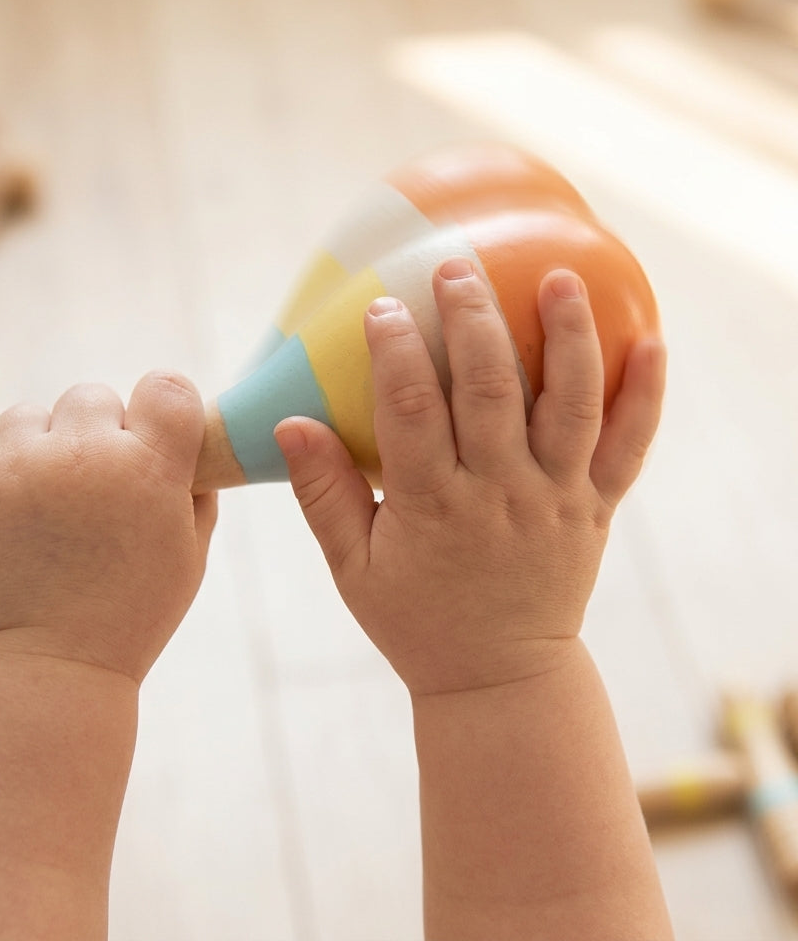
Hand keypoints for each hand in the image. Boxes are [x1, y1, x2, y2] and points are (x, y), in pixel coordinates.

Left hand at [0, 373, 217, 682]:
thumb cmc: (130, 614)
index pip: (166, 387)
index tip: (151, 434)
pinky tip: (1, 506)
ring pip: (28, 416)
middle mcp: (81, 455)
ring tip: (41, 503)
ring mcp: (15, 467)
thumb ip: (193, 490)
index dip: (161, 408)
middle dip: (96, 432)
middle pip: (92, 395)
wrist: (47, 668)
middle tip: (92, 486)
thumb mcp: (189, 555)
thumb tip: (185, 448)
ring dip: (37, 447)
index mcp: (148, 468)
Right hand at [275, 260, 664, 695]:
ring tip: (561, 276)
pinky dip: (644, 395)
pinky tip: (653, 341)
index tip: (383, 306)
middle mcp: (500, 495)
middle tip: (458, 266)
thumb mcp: (352, 567)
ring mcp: (556, 500)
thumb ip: (322, 494)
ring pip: (568, 407)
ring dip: (568, 338)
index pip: (411, 414)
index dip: (396, 354)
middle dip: (474, 321)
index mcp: (433, 508)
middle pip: (491, 392)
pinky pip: (627, 448)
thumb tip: (290, 423)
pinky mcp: (595, 508)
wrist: (499, 678)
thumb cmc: (414, 619)